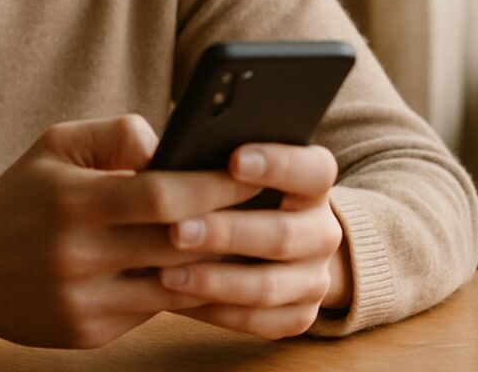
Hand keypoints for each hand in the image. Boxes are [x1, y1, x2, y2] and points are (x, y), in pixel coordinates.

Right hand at [0, 114, 262, 347]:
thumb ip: (115, 134)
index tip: (258, 169)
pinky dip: (188, 290)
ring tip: (261, 239)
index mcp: (73, 202)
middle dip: (234, 223)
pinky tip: (218, 272)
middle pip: (180, 244)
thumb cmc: (19, 197)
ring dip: (223, 265)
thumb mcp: (54, 145)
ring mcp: (85, 301)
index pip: (163, 195)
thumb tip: (171, 143)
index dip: (217, 184)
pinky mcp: (88, 333)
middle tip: (278, 204)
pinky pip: (155, 311)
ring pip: (177, 285)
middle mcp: (79, 256)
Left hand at [158, 143, 348, 339]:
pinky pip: (259, 321)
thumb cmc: (229, 191)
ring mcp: (314, 278)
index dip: (279, 164)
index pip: (314, 169)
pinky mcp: (299, 316)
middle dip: (227, 233)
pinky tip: (177, 299)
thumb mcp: (227, 166)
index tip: (234, 158)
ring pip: (268, 286)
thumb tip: (155, 156)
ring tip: (165, 273)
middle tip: (178, 230)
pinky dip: (216, 311)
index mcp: (313, 183)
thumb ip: (206, 155)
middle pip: (284, 234)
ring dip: (215, 280)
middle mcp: (322, 232)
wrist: (264, 242)